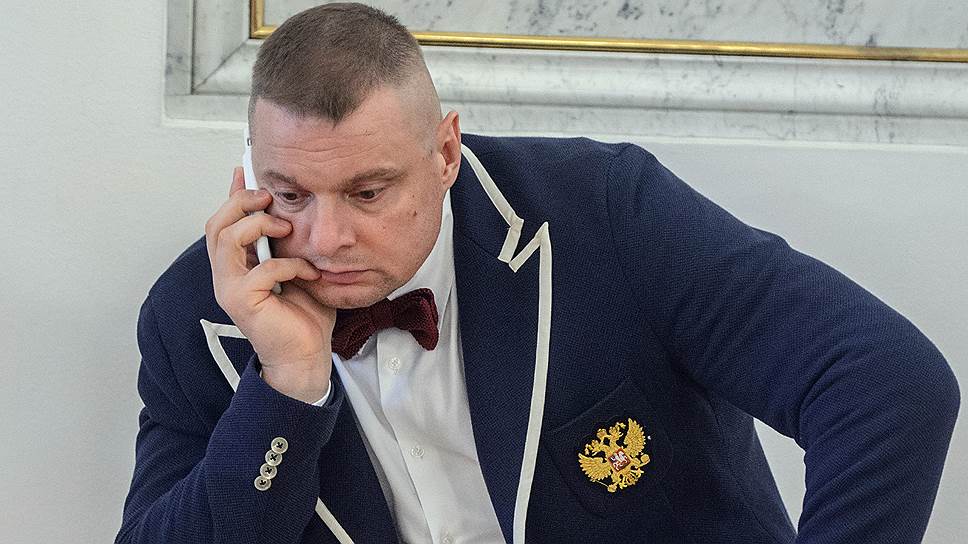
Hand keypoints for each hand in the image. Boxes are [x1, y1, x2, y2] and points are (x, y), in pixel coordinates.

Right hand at [205, 167, 335, 402]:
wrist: (306, 355)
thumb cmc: (303, 315)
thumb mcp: (297, 267)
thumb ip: (288, 243)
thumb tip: (293, 212)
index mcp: (237, 264)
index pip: (224, 220)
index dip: (233, 193)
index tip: (246, 169)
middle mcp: (226, 274)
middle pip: (217, 224)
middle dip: (241, 202)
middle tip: (269, 197)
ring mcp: (230, 288)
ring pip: (228, 239)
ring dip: (259, 226)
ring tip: (286, 229)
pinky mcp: (242, 301)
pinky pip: (262, 269)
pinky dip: (290, 264)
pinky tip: (309, 272)